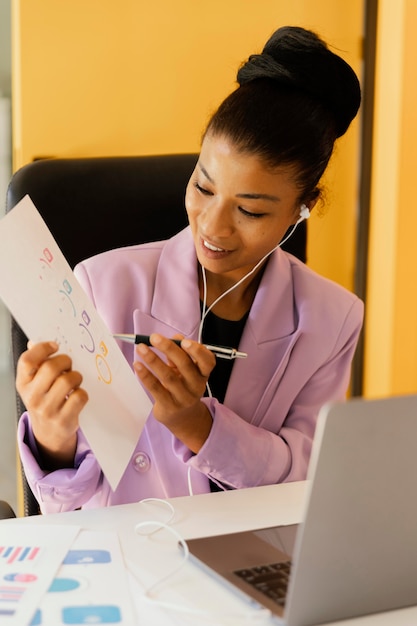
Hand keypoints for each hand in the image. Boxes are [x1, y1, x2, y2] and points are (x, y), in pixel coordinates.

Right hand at [16, 341, 88, 468]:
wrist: (48, 433)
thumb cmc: (44, 401)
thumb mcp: (34, 384)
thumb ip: (36, 364)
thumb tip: (35, 342)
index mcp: (23, 384)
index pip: (27, 360)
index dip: (43, 349)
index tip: (55, 346)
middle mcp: (32, 397)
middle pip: (51, 367)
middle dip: (65, 361)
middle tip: (68, 365)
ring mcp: (47, 410)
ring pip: (68, 380)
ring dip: (76, 377)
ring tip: (74, 381)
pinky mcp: (63, 419)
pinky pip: (80, 396)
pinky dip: (82, 393)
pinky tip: (77, 396)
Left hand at [133, 333, 215, 452]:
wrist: (182, 417)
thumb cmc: (183, 386)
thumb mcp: (185, 370)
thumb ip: (181, 353)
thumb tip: (175, 337)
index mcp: (203, 373)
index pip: (208, 361)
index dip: (198, 351)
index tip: (184, 341)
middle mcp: (196, 385)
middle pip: (185, 365)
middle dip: (168, 348)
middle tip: (154, 338)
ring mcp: (183, 397)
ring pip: (168, 376)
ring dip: (153, 359)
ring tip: (141, 348)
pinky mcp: (169, 405)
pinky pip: (156, 388)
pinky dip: (145, 375)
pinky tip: (137, 365)